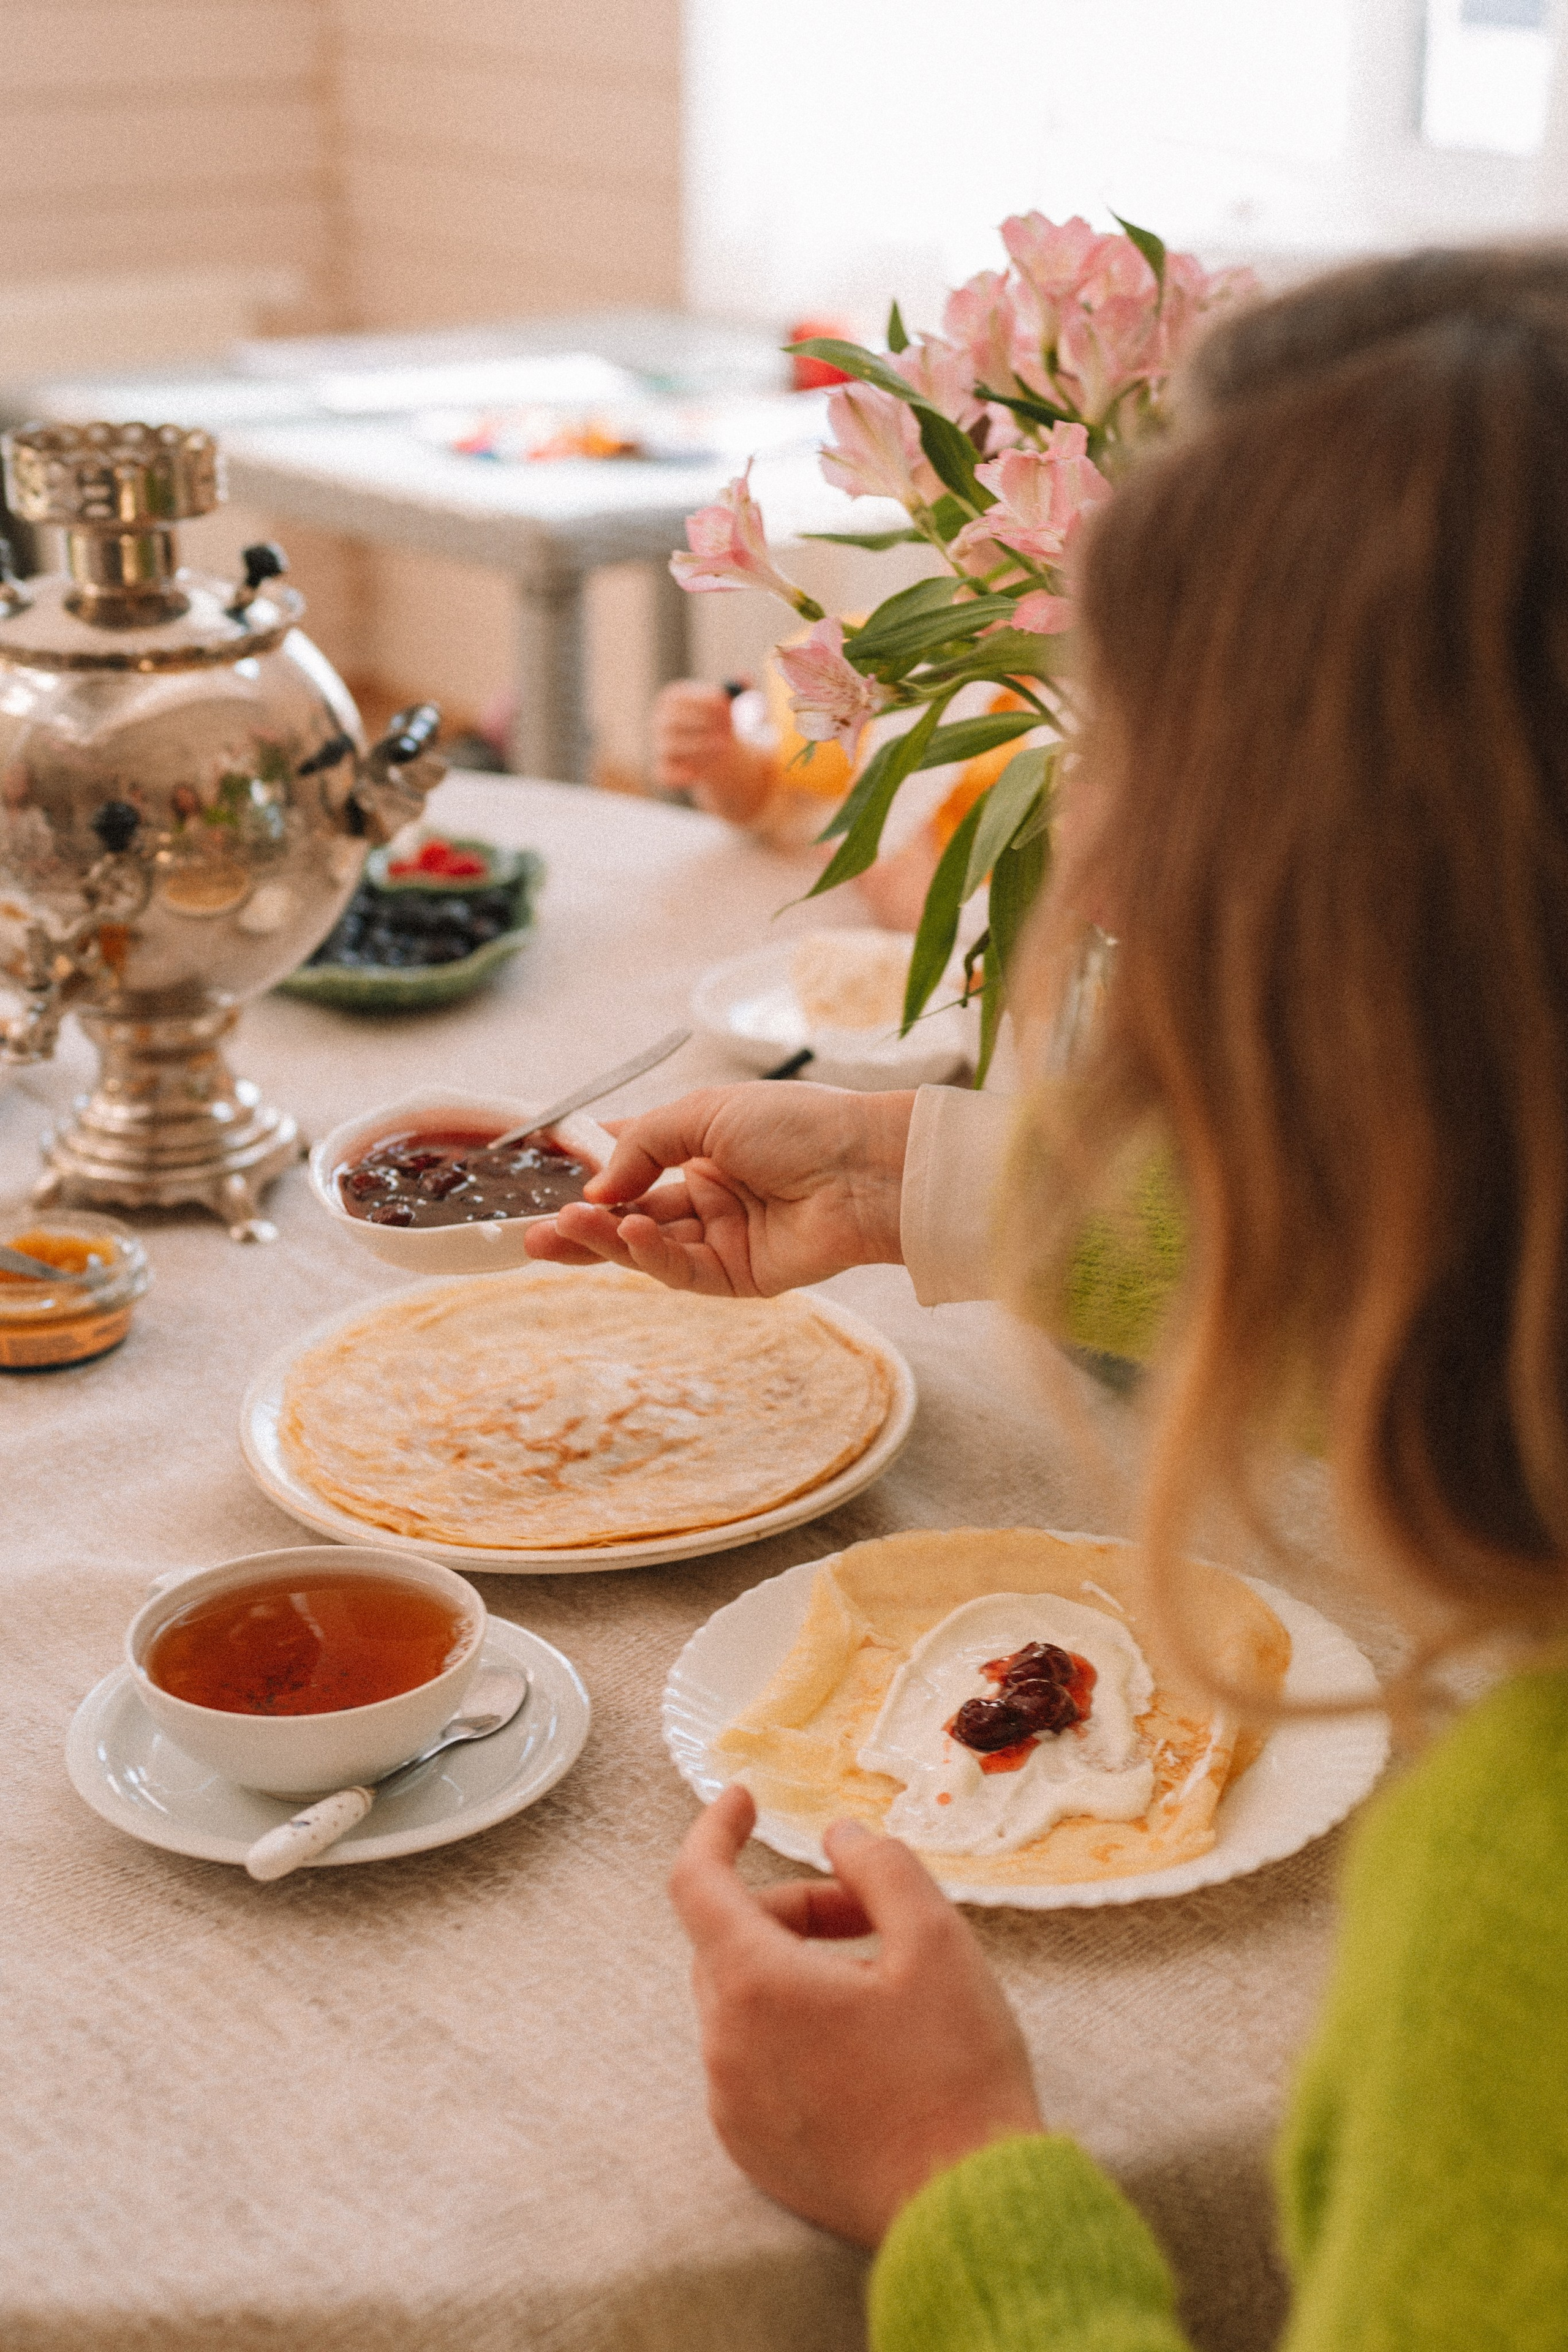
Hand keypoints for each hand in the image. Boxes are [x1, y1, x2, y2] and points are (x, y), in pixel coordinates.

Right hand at [522, 1082, 913, 1294]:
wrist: (865, 1166)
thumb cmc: (799, 1124)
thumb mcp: (704, 1112)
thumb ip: (643, 1145)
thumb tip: (594, 1186)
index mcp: (702, 1150)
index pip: (631, 1163)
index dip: (588, 1172)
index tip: (541, 1176)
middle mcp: (708, 1196)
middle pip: (629, 1216)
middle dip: (580, 1225)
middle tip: (529, 1234)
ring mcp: (722, 1239)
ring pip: (647, 1248)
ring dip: (604, 1239)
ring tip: (563, 1228)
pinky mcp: (739, 1277)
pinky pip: (682, 1271)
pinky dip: (650, 1255)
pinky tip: (628, 1234)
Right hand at [653, 682, 778, 823]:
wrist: (717, 752)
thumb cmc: (722, 722)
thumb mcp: (733, 706)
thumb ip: (739, 691)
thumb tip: (745, 678)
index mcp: (673, 700)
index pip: (678, 697)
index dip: (702, 700)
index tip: (726, 705)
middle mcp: (661, 722)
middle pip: (673, 720)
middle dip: (702, 723)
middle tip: (729, 727)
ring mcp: (660, 746)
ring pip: (673, 747)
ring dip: (700, 746)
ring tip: (725, 745)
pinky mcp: (664, 770)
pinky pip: (667, 774)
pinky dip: (681, 775)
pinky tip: (700, 773)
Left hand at [669, 1785, 1042, 2245]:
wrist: (970, 2209)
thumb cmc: (956, 2072)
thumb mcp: (935, 1940)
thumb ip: (881, 1867)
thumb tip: (840, 1837)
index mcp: (754, 1986)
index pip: (695, 1881)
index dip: (716, 1828)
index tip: (745, 1798)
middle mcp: (725, 2047)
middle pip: (730, 1940)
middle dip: (794, 1909)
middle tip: (872, 1915)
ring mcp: (733, 2107)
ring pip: (742, 2002)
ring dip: (796, 1970)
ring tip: (881, 1986)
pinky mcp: (754, 2150)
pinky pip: (752, 2062)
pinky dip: (791, 2030)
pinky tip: (864, 2047)